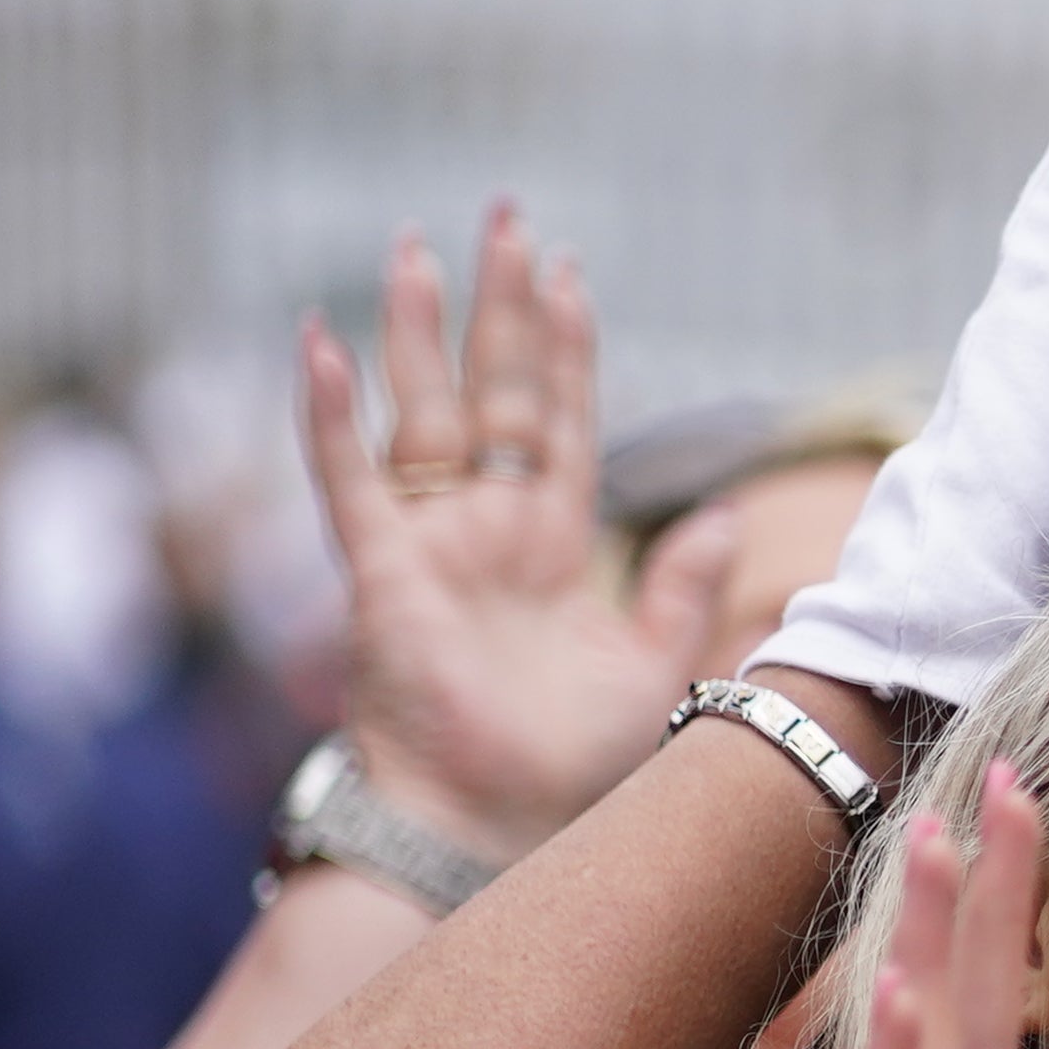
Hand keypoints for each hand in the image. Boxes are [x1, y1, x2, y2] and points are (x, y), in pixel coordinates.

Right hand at [304, 208, 730, 862]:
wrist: (497, 831)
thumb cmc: (566, 766)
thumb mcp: (652, 669)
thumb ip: (681, 587)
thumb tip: (729, 511)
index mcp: (550, 540)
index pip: (558, 418)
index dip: (564, 347)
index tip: (570, 273)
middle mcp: (485, 527)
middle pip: (492, 391)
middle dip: (501, 305)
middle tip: (507, 216)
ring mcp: (429, 543)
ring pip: (421, 412)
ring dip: (420, 332)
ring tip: (417, 247)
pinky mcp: (381, 574)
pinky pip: (348, 479)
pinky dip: (330, 412)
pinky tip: (319, 341)